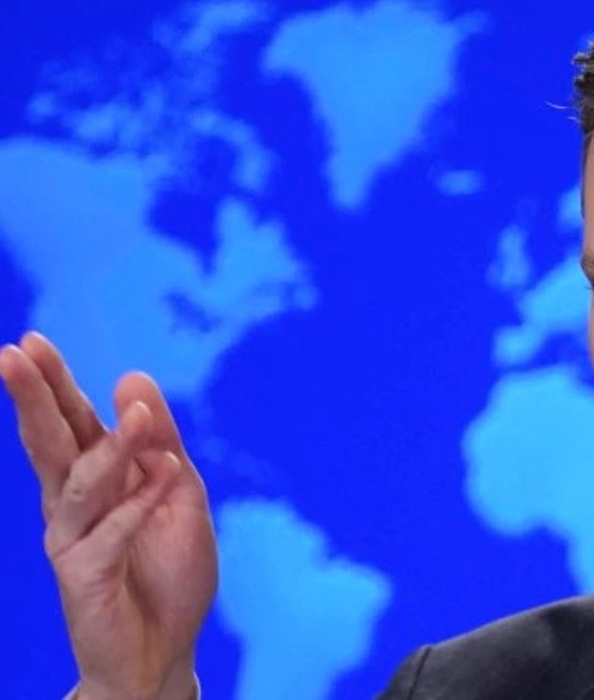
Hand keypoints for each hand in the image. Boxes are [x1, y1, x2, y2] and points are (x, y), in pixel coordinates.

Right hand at [1, 333, 216, 699]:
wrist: (164, 650)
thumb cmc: (167, 570)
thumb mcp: (180, 492)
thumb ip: (159, 440)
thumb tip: (132, 376)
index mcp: (95, 481)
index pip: (69, 424)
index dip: (51, 384)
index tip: (30, 340)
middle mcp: (72, 507)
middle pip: (50, 444)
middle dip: (35, 399)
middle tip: (14, 354)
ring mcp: (73, 542)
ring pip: (82, 485)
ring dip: (115, 448)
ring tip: (143, 417)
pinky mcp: (84, 577)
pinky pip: (112, 533)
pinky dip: (140, 504)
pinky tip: (167, 475)